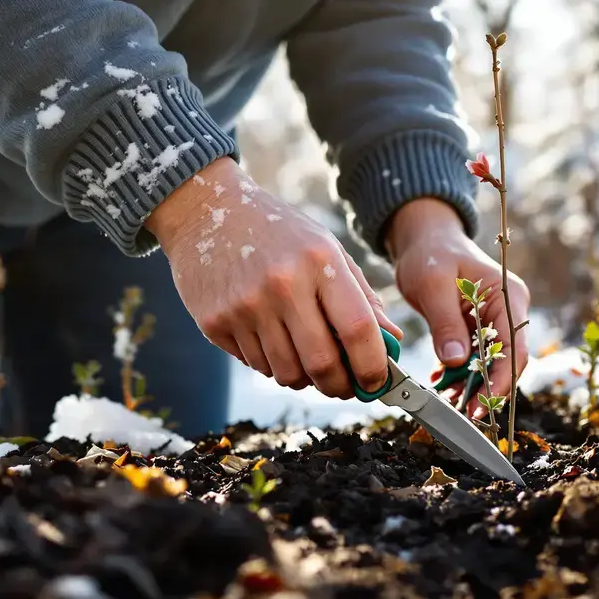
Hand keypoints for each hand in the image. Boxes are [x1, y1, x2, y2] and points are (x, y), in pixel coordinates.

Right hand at [146, 158, 401, 398]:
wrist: (206, 211)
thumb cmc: (278, 233)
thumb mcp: (327, 250)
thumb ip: (362, 297)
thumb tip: (392, 341)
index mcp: (319, 261)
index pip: (358, 330)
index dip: (373, 366)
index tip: (377, 381)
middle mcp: (282, 284)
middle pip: (323, 364)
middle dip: (340, 386)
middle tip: (345, 386)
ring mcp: (246, 306)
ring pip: (288, 374)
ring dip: (305, 378)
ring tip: (305, 356)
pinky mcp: (216, 323)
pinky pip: (257, 365)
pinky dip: (272, 364)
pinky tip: (270, 337)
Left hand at [386, 198, 530, 417]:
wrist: (425, 239)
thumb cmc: (431, 254)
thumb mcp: (433, 285)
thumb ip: (445, 324)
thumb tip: (455, 362)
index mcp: (508, 297)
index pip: (514, 347)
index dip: (501, 380)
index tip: (481, 405)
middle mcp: (508, 312)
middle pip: (506, 361)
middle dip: (486, 390)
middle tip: (462, 414)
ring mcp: (494, 321)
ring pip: (489, 364)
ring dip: (470, 386)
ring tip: (448, 404)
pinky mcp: (477, 329)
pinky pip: (473, 359)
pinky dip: (457, 374)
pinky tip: (440, 384)